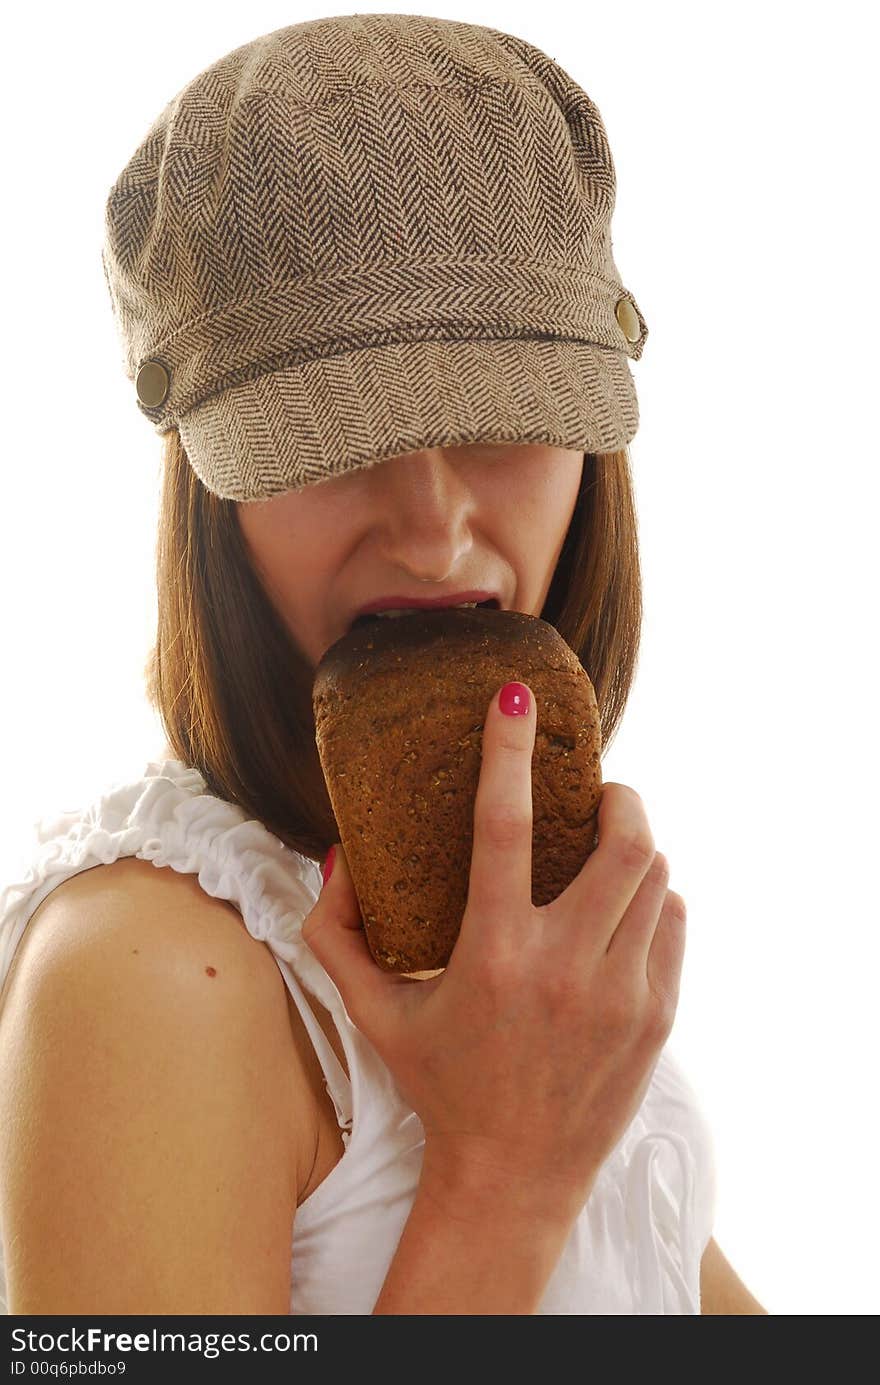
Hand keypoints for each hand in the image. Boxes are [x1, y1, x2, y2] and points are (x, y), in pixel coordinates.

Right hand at [302, 683, 685, 1228]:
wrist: (513, 1178)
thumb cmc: (440, 1085)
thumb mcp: (375, 1012)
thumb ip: (336, 934)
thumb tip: (336, 856)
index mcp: (493, 955)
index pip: (504, 824)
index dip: (507, 749)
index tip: (513, 696)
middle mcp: (565, 969)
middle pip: (622, 842)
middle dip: (618, 799)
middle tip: (596, 796)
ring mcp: (622, 994)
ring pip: (656, 877)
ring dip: (635, 846)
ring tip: (607, 849)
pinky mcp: (657, 1017)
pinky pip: (673, 921)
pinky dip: (655, 897)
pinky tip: (624, 908)